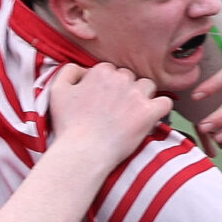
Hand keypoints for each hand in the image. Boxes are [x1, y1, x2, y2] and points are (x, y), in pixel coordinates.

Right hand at [45, 61, 171, 169]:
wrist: (83, 152)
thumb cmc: (68, 125)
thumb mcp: (57, 92)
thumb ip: (68, 71)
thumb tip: (83, 68)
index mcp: (101, 72)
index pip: (110, 70)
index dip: (105, 85)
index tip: (101, 100)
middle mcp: (121, 79)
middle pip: (129, 77)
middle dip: (123, 89)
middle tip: (114, 109)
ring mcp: (137, 95)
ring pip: (148, 86)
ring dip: (142, 96)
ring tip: (132, 113)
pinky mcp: (150, 112)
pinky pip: (165, 103)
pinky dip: (160, 109)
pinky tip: (151, 117)